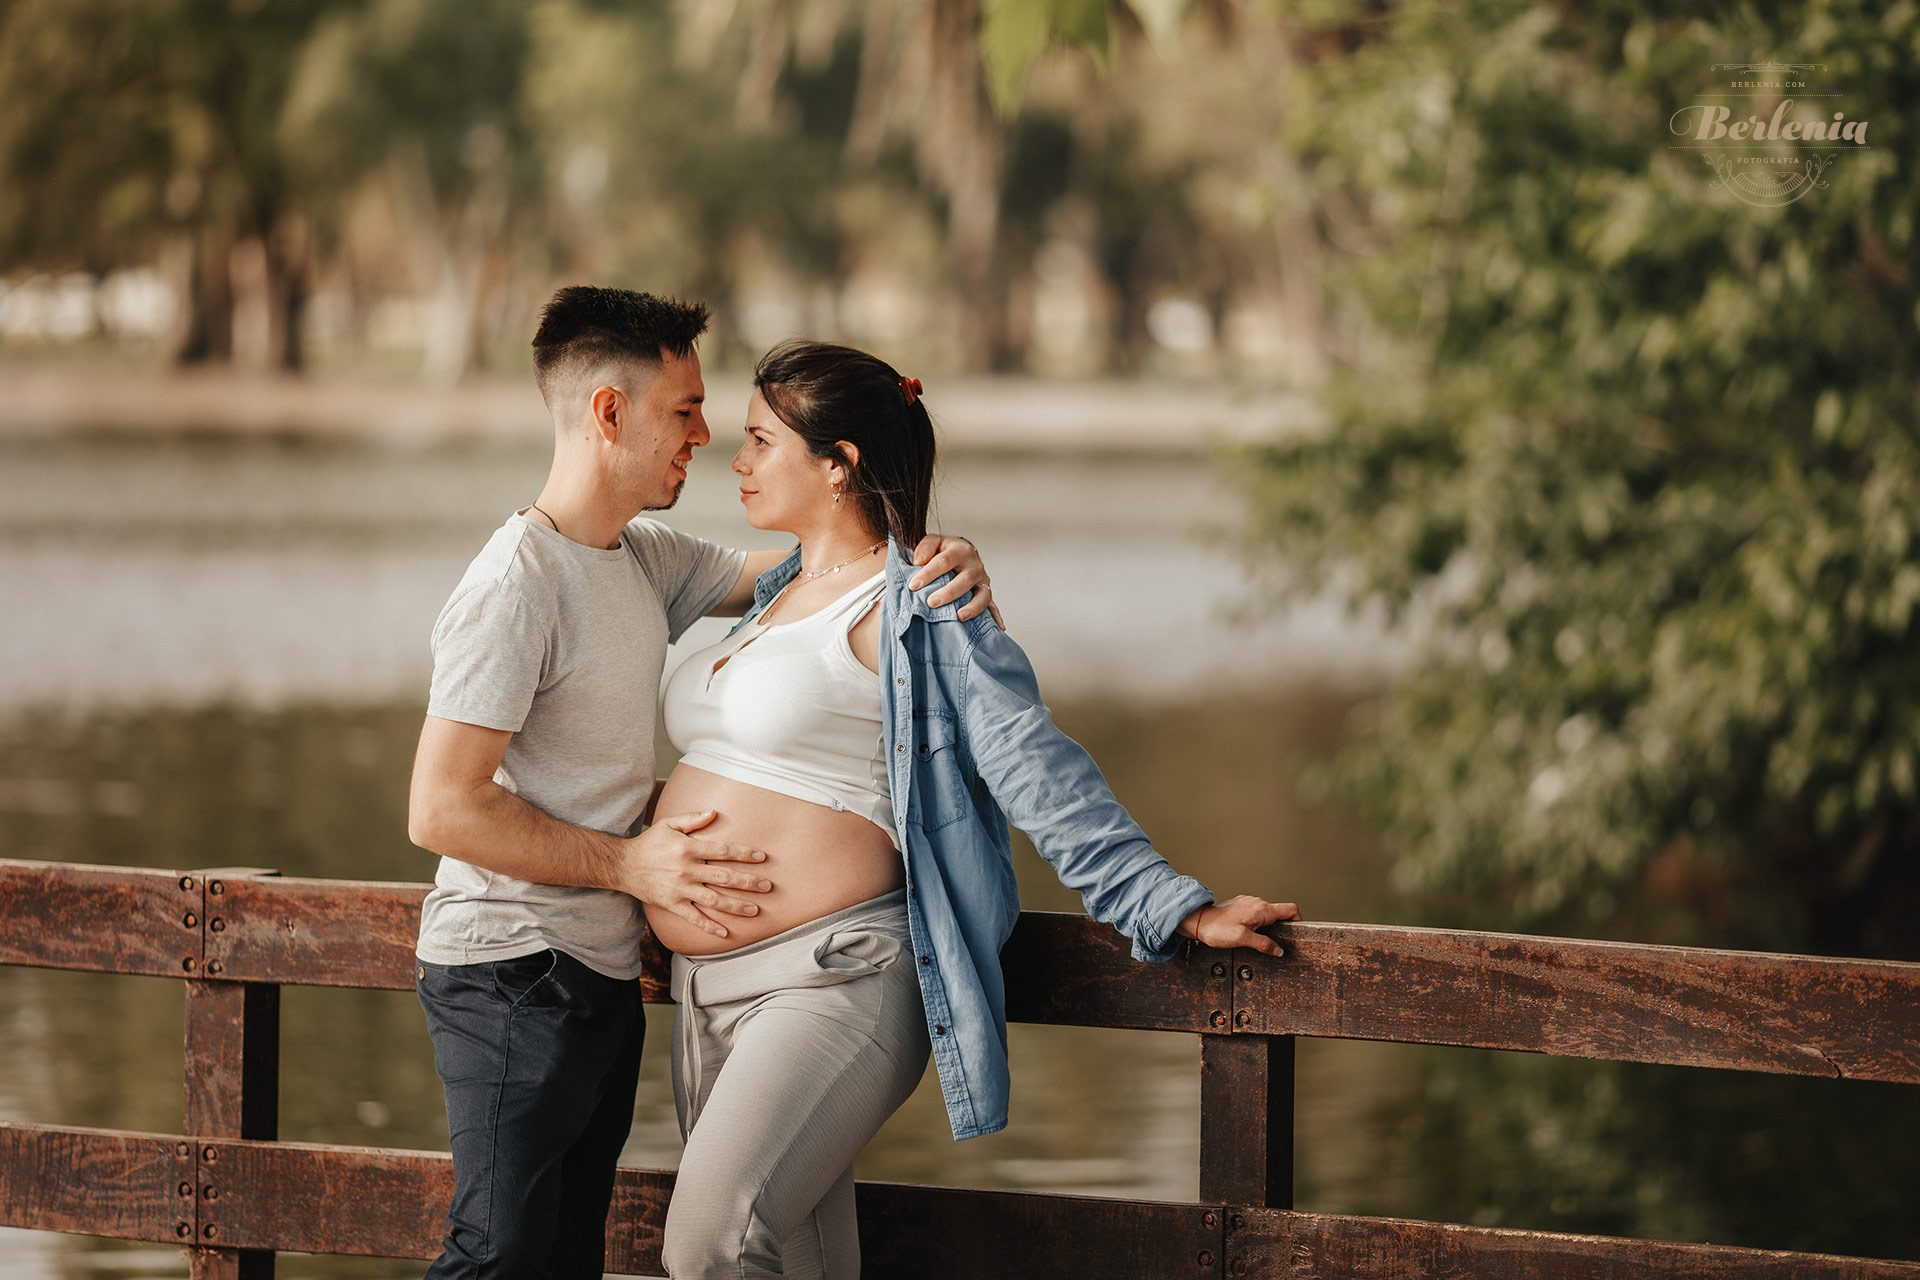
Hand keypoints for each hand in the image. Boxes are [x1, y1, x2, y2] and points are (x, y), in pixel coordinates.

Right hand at [620, 809, 771, 937]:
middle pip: (723, 878)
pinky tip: (725, 933)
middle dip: (748, 883)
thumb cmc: (649, 842)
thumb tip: (714, 812)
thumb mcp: (668, 824)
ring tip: (755, 910)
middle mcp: (686, 870)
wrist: (623, 865)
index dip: (744, 854)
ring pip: (713, 900)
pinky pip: (693, 918)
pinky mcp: (672, 904)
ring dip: (736, 906)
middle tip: (767, 887)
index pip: (722, 851)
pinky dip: (709, 926)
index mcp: (688, 849)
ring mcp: (680, 889)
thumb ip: (692, 819)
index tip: (762, 857)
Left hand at [909, 534, 1003, 628]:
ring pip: (982, 595)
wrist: (962, 552)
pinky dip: (995, 617)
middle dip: (948, 593)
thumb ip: (925, 547)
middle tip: (931, 602)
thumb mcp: (934, 541)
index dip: (928, 573)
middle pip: (964, 580)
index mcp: (960, 550)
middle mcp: (975, 566)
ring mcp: (982, 581)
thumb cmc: (944, 550)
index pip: (944, 561)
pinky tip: (997, 628)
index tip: (914, 585)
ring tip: (959, 616)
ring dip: (972, 607)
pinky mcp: (986, 592)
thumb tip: (918, 561)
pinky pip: (992, 606)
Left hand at [1178, 895, 1301, 957]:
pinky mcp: (1241, 906)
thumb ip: (1263, 944)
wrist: (1198, 921)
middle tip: (1277, 943)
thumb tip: (1279, 950)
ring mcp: (1249, 903)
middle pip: (1281, 913)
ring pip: (1268, 914)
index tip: (1296, 934)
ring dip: (1270, 926)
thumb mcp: (1242, 939)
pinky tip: (1250, 934)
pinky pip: (1257, 914)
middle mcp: (1257, 903)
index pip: (1291, 909)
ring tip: (1261, 940)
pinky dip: (1259, 924)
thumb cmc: (1217, 929)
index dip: (1299, 921)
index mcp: (1262, 909)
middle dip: (1283, 927)